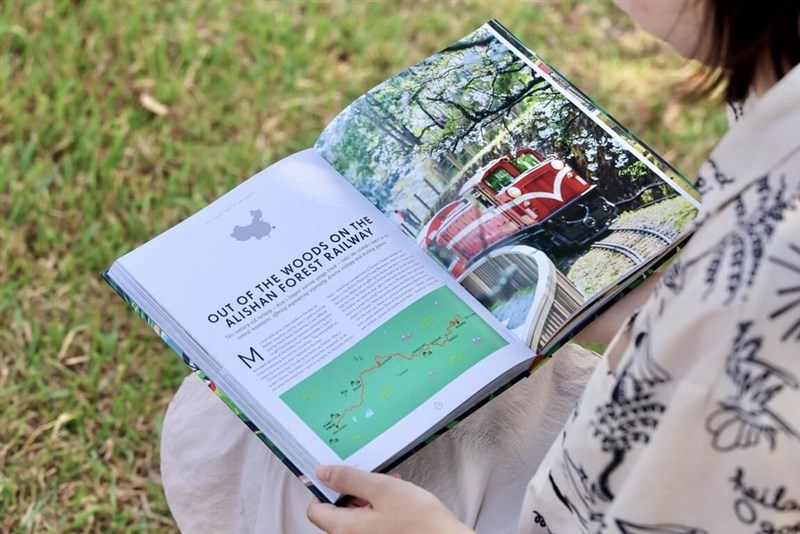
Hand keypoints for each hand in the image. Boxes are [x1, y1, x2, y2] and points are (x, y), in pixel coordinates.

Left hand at [307, 465, 472, 533]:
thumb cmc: (417, 519)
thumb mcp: (381, 488)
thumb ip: (349, 479)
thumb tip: (322, 473)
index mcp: (345, 528)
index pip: (315, 509)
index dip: (323, 489)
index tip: (338, 474)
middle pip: (335, 512)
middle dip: (351, 491)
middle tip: (372, 478)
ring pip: (354, 514)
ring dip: (367, 496)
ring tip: (389, 484)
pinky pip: (368, 522)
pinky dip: (376, 507)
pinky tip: (394, 495)